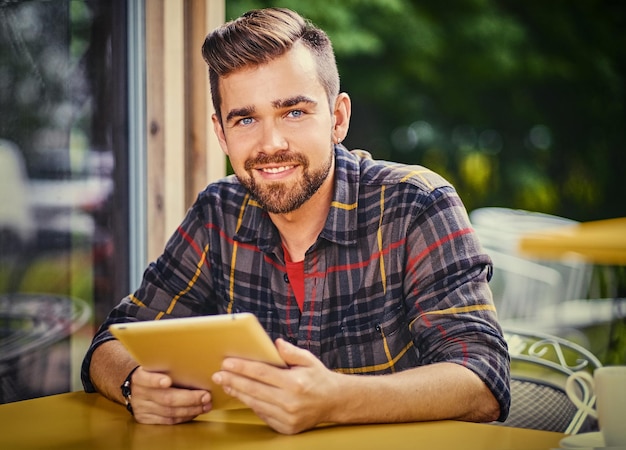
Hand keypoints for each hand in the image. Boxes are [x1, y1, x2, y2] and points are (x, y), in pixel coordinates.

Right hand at [128, 367, 211, 423]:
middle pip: (165, 398)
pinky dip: (184, 417)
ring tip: (206, 405)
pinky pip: (168, 421)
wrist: (134, 384)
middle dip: (189, 398)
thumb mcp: (154, 365)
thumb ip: (168, 366)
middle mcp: (139, 393)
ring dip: (191, 410)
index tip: (167, 381)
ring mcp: (141, 408)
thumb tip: (194, 365)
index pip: (146, 379)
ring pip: (169, 412)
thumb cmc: (153, 371)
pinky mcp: (145, 419)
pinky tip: (196, 412)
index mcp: (139, 377)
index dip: (156, 380)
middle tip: (206, 396)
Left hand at [212, 338, 340, 433]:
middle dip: (233, 380)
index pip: (262, 373)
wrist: (335, 402)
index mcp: (294, 383)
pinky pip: (263, 415)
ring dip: (238, 393)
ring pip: (255, 404)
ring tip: (226, 383)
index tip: (227, 363)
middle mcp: (290, 402)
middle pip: (254, 390)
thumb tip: (275, 343)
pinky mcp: (286, 428)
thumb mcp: (308, 360)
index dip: (242, 367)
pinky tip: (242, 396)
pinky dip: (251, 405)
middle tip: (218, 374)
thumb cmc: (319, 378)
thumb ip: (291, 352)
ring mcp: (287, 417)